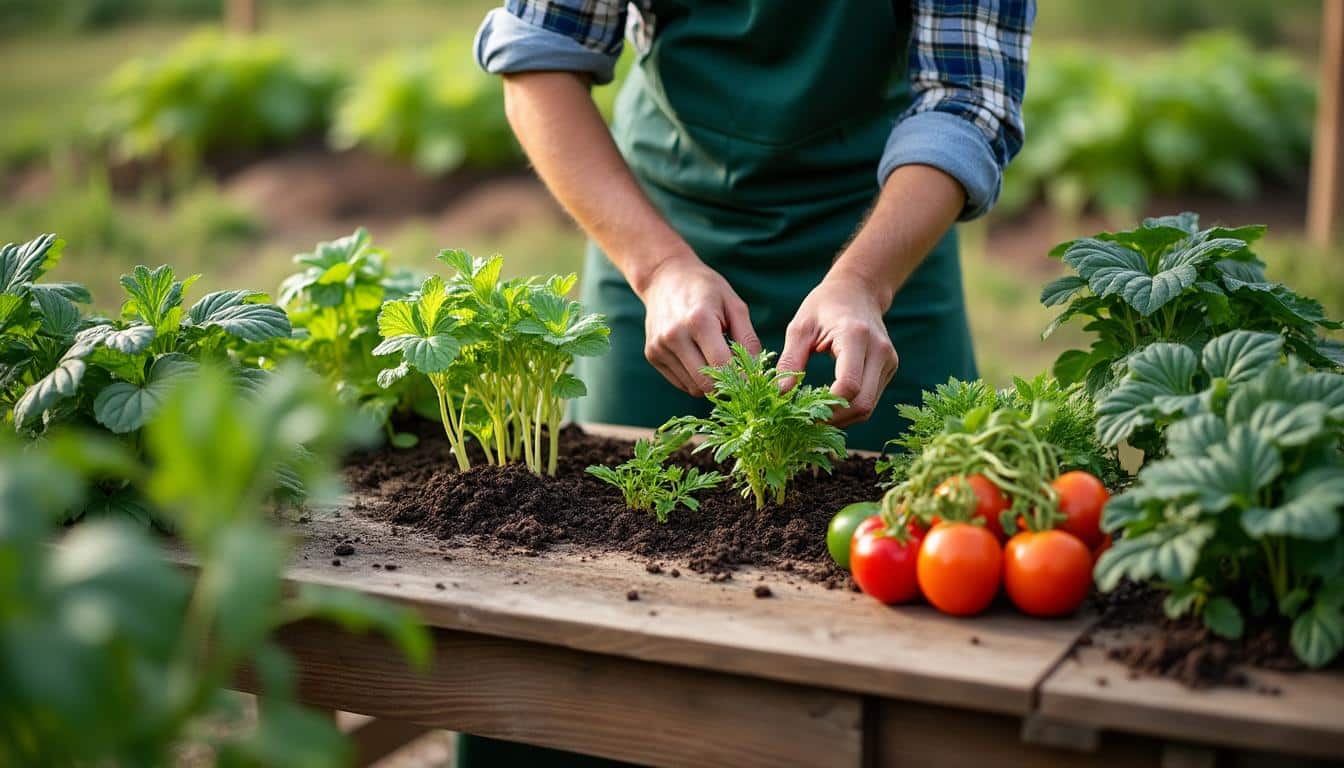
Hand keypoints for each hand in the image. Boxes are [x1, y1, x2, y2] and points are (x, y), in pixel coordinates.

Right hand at [638, 254, 760, 395]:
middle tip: (736, 375)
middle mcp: (674, 336)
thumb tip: (756, 371)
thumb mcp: (734, 304)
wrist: (664, 277)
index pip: (722, 366)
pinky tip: (700, 360)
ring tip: (716, 362)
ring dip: (710, 383)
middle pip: (706, 383)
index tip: (751, 379)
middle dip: (725, 385)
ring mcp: (659, 347)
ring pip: (693, 388)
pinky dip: (695, 379)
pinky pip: (681, 383)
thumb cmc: (705, 288)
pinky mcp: (652, 355)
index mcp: (698, 320)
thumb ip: (748, 338)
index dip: (740, 378)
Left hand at [777, 271, 898, 426]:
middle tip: (806, 422)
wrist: (858, 290)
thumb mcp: (800, 327)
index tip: (801, 413)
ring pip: (869, 407)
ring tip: (815, 417)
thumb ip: (790, 361)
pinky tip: (829, 407)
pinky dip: (850, 409)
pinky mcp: (889, 368)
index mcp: (856, 336)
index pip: (848, 386)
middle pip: (862, 404)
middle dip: (834, 419)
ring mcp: (889, 361)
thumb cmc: (824, 305)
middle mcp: (880, 350)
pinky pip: (871, 399)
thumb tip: (780, 394)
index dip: (826, 407)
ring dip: (842, 419)